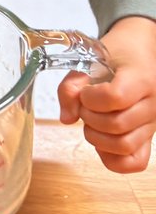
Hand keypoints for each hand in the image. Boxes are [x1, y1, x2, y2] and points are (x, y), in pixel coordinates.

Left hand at [57, 15, 155, 173]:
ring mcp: (152, 124)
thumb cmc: (117, 55)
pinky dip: (113, 158)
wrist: (140, 52)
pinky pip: (135, 162)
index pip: (115, 98)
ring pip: (125, 147)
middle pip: (117, 125)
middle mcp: (153, 104)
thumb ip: (71, 86)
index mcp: (141, 79)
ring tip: (93, 121)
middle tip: (85, 106)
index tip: (85, 92)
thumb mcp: (90, 59)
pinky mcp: (148, 138)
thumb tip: (67, 118)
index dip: (90, 98)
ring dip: (98, 138)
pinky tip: (103, 140)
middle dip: (89, 117)